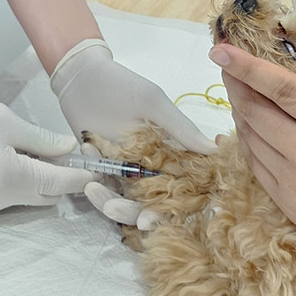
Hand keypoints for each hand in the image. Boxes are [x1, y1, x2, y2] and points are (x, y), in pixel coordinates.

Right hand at [0, 76, 90, 219]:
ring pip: (23, 199)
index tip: (97, 170)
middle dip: (55, 177)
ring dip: (30, 180)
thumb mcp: (4, 119)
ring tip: (16, 150)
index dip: (79, 176)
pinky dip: (9, 185)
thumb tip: (68, 149)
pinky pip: (2, 201)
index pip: (57, 183)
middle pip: (43, 196)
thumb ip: (40, 139)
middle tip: (57, 152)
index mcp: (8, 176)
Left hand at [51, 39, 213, 228]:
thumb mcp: (153, 102)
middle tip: (124, 215)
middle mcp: (151, 164)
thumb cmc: (122, 84)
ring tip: (95, 190)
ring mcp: (125, 167)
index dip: (174, 207)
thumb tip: (215, 150)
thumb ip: (180, 128)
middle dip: (138, 212)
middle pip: (151, 201)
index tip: (155, 219)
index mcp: (171, 151)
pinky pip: (102, 186)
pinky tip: (87, 162)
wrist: (80, 76)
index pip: (181, 186)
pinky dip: (94, 184)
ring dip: (112, 203)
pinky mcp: (101, 166)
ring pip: (125, 199)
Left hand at [210, 43, 295, 284]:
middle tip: (226, 64)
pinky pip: (255, 164)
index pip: (285, 90)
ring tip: (236, 90)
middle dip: (235, 83)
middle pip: (257, 112)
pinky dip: (246, 140)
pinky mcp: (288, 205)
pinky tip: (246, 126)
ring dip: (238, 109)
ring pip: (251, 137)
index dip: (249, 67)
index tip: (222, 50)